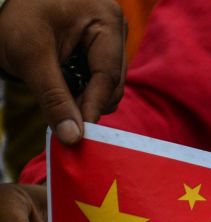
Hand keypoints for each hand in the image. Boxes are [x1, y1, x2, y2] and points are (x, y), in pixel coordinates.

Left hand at [0, 0, 125, 142]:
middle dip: (90, 102)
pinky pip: (102, 78)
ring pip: (110, 84)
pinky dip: (86, 89)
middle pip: (113, 82)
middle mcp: (116, 26)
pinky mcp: (105, 46)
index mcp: (106, 19)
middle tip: (65, 119)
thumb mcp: (31, 58)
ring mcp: (113, 36)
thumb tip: (72, 136)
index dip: (94, 106)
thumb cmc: (19, 20)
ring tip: (60, 98)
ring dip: (87, 98)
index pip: (108, 74)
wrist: (6, 5)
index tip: (80, 133)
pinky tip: (67, 88)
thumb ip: (53, 97)